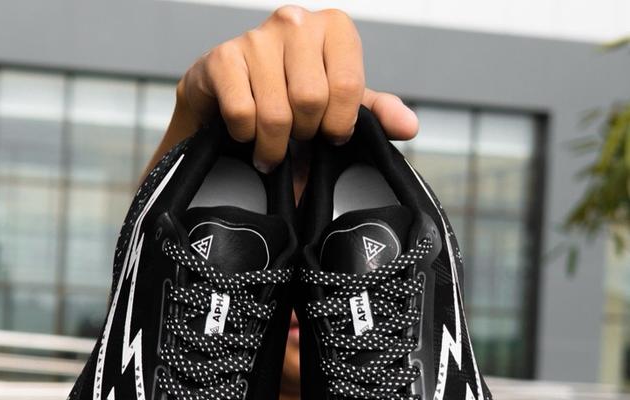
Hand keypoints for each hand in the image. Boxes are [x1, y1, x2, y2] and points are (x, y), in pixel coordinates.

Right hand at [164, 5, 418, 171]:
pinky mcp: (221, 59)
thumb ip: (375, 113)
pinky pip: (243, 114)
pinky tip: (245, 131)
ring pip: (277, 113)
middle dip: (304, 134)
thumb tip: (408, 127)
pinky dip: (245, 136)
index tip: (329, 134)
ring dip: (273, 145)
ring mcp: (256, 37)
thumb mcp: (339, 104)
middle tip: (297, 138)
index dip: (338, 124)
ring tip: (271, 147)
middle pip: (311, 101)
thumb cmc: (288, 95)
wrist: (228, 95)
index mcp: (333, 27)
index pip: (347, 87)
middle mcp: (295, 22)